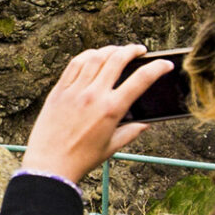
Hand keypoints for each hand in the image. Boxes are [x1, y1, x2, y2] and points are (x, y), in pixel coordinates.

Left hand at [20, 45, 172, 184]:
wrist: (49, 164)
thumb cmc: (81, 159)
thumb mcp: (111, 147)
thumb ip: (131, 132)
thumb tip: (145, 124)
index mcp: (111, 110)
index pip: (141, 80)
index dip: (157, 68)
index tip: (165, 64)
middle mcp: (94, 95)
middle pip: (118, 59)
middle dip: (133, 50)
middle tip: (140, 51)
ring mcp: (75, 90)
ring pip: (96, 56)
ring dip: (111, 50)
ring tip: (118, 51)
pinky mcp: (59, 89)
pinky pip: (75, 64)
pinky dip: (88, 55)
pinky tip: (94, 56)